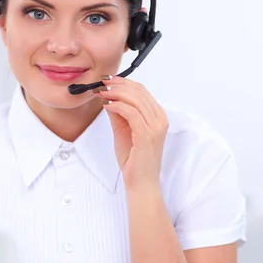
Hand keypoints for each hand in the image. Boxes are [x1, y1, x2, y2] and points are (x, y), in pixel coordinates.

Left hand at [99, 76, 168, 192]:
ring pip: (135, 99)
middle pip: (139, 91)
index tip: (107, 80)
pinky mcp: (147, 135)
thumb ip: (118, 113)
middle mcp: (160, 119)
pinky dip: (117, 105)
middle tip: (102, 83)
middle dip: (118, 84)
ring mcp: (155, 127)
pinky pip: (131, 112)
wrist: (141, 182)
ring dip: (115, 93)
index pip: (142, 91)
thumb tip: (108, 96)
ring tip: (101, 93)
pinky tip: (107, 105)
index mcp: (158, 117)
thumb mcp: (123, 130)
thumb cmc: (135, 159)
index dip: (124, 82)